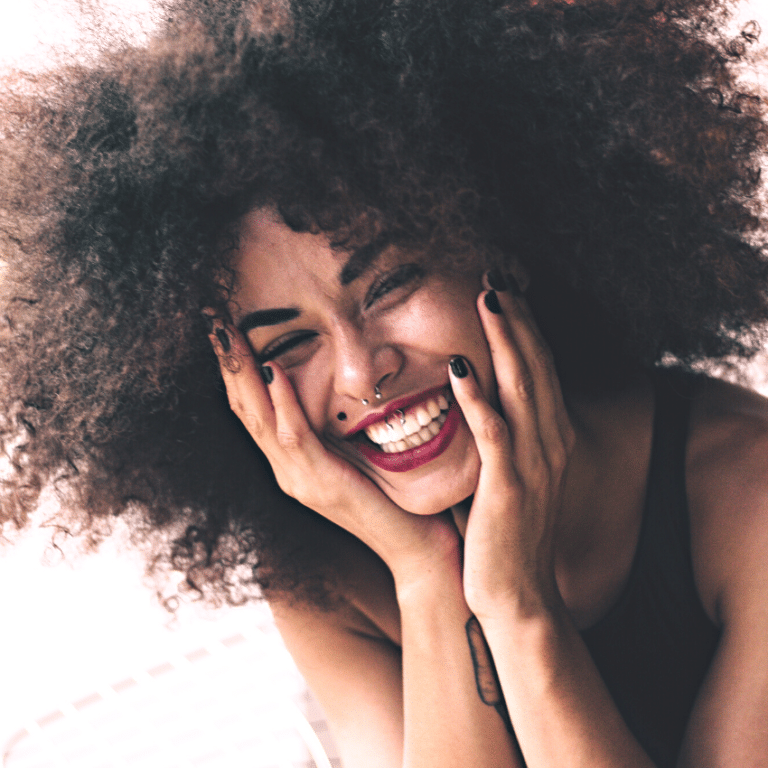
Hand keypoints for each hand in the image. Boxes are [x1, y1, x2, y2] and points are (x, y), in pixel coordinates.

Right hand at [208, 321, 461, 587]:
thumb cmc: (396, 499)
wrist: (417, 549)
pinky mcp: (322, 484)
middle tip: (212, 320)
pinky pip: (296, 438)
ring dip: (243, 374)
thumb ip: (341, 428)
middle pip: (244, 411)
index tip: (226, 329)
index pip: (253, 410)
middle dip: (227, 364)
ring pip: (259, 420)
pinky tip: (275, 371)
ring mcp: (300, 480)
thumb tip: (339, 384)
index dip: (235, 371)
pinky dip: (283, 403)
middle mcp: (288, 472)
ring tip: (229, 334)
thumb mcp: (360, 456)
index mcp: (293, 463)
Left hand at [449, 276, 575, 620]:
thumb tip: (479, 401)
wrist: (519, 595)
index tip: (507, 290)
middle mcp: (551, 442)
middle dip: (518, 317)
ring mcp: (534, 463)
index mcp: (553, 438)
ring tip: (487, 297)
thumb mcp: (517, 476)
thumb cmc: (509, 534)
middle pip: (537, 365)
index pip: (541, 368)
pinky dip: (477, 396)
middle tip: (497, 274)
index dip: (525, 327)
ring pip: (522, 387)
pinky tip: (460, 365)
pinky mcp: (508, 486)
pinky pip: (493, 432)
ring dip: (505, 339)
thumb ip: (505, 437)